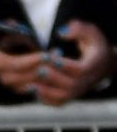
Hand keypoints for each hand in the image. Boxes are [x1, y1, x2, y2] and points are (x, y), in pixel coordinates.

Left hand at [0, 19, 114, 103]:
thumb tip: (62, 33)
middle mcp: (86, 81)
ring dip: (46, 92)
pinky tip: (32, 89)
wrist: (101, 64)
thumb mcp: (91, 32)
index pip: (80, 70)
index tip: (50, 56)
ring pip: (62, 98)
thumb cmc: (93, 44)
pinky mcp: (69, 95)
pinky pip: (57, 102)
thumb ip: (79, 29)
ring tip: (31, 84)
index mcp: (92, 65)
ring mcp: (78, 91)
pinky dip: (44, 98)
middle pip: (71, 86)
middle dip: (53, 78)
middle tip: (39, 69)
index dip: (64, 65)